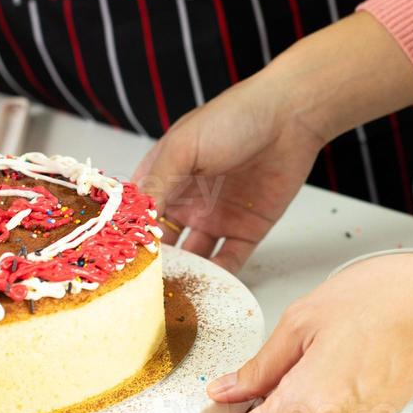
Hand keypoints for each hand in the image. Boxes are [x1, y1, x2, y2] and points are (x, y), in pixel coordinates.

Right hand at [134, 75, 325, 271]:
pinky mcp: (247, 229)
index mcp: (167, 176)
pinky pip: (230, 259)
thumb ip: (158, 183)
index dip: (131, 236)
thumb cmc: (234, 118)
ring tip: (173, 295)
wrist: (291, 117)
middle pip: (165, 241)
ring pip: (195, 256)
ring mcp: (217, 216)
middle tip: (143, 288)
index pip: (141, 214)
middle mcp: (188, 200)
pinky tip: (208, 288)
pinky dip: (220, 276)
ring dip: (186, 274)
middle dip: (155, 264)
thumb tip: (134, 219)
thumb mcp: (185, 148)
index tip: (121, 261)